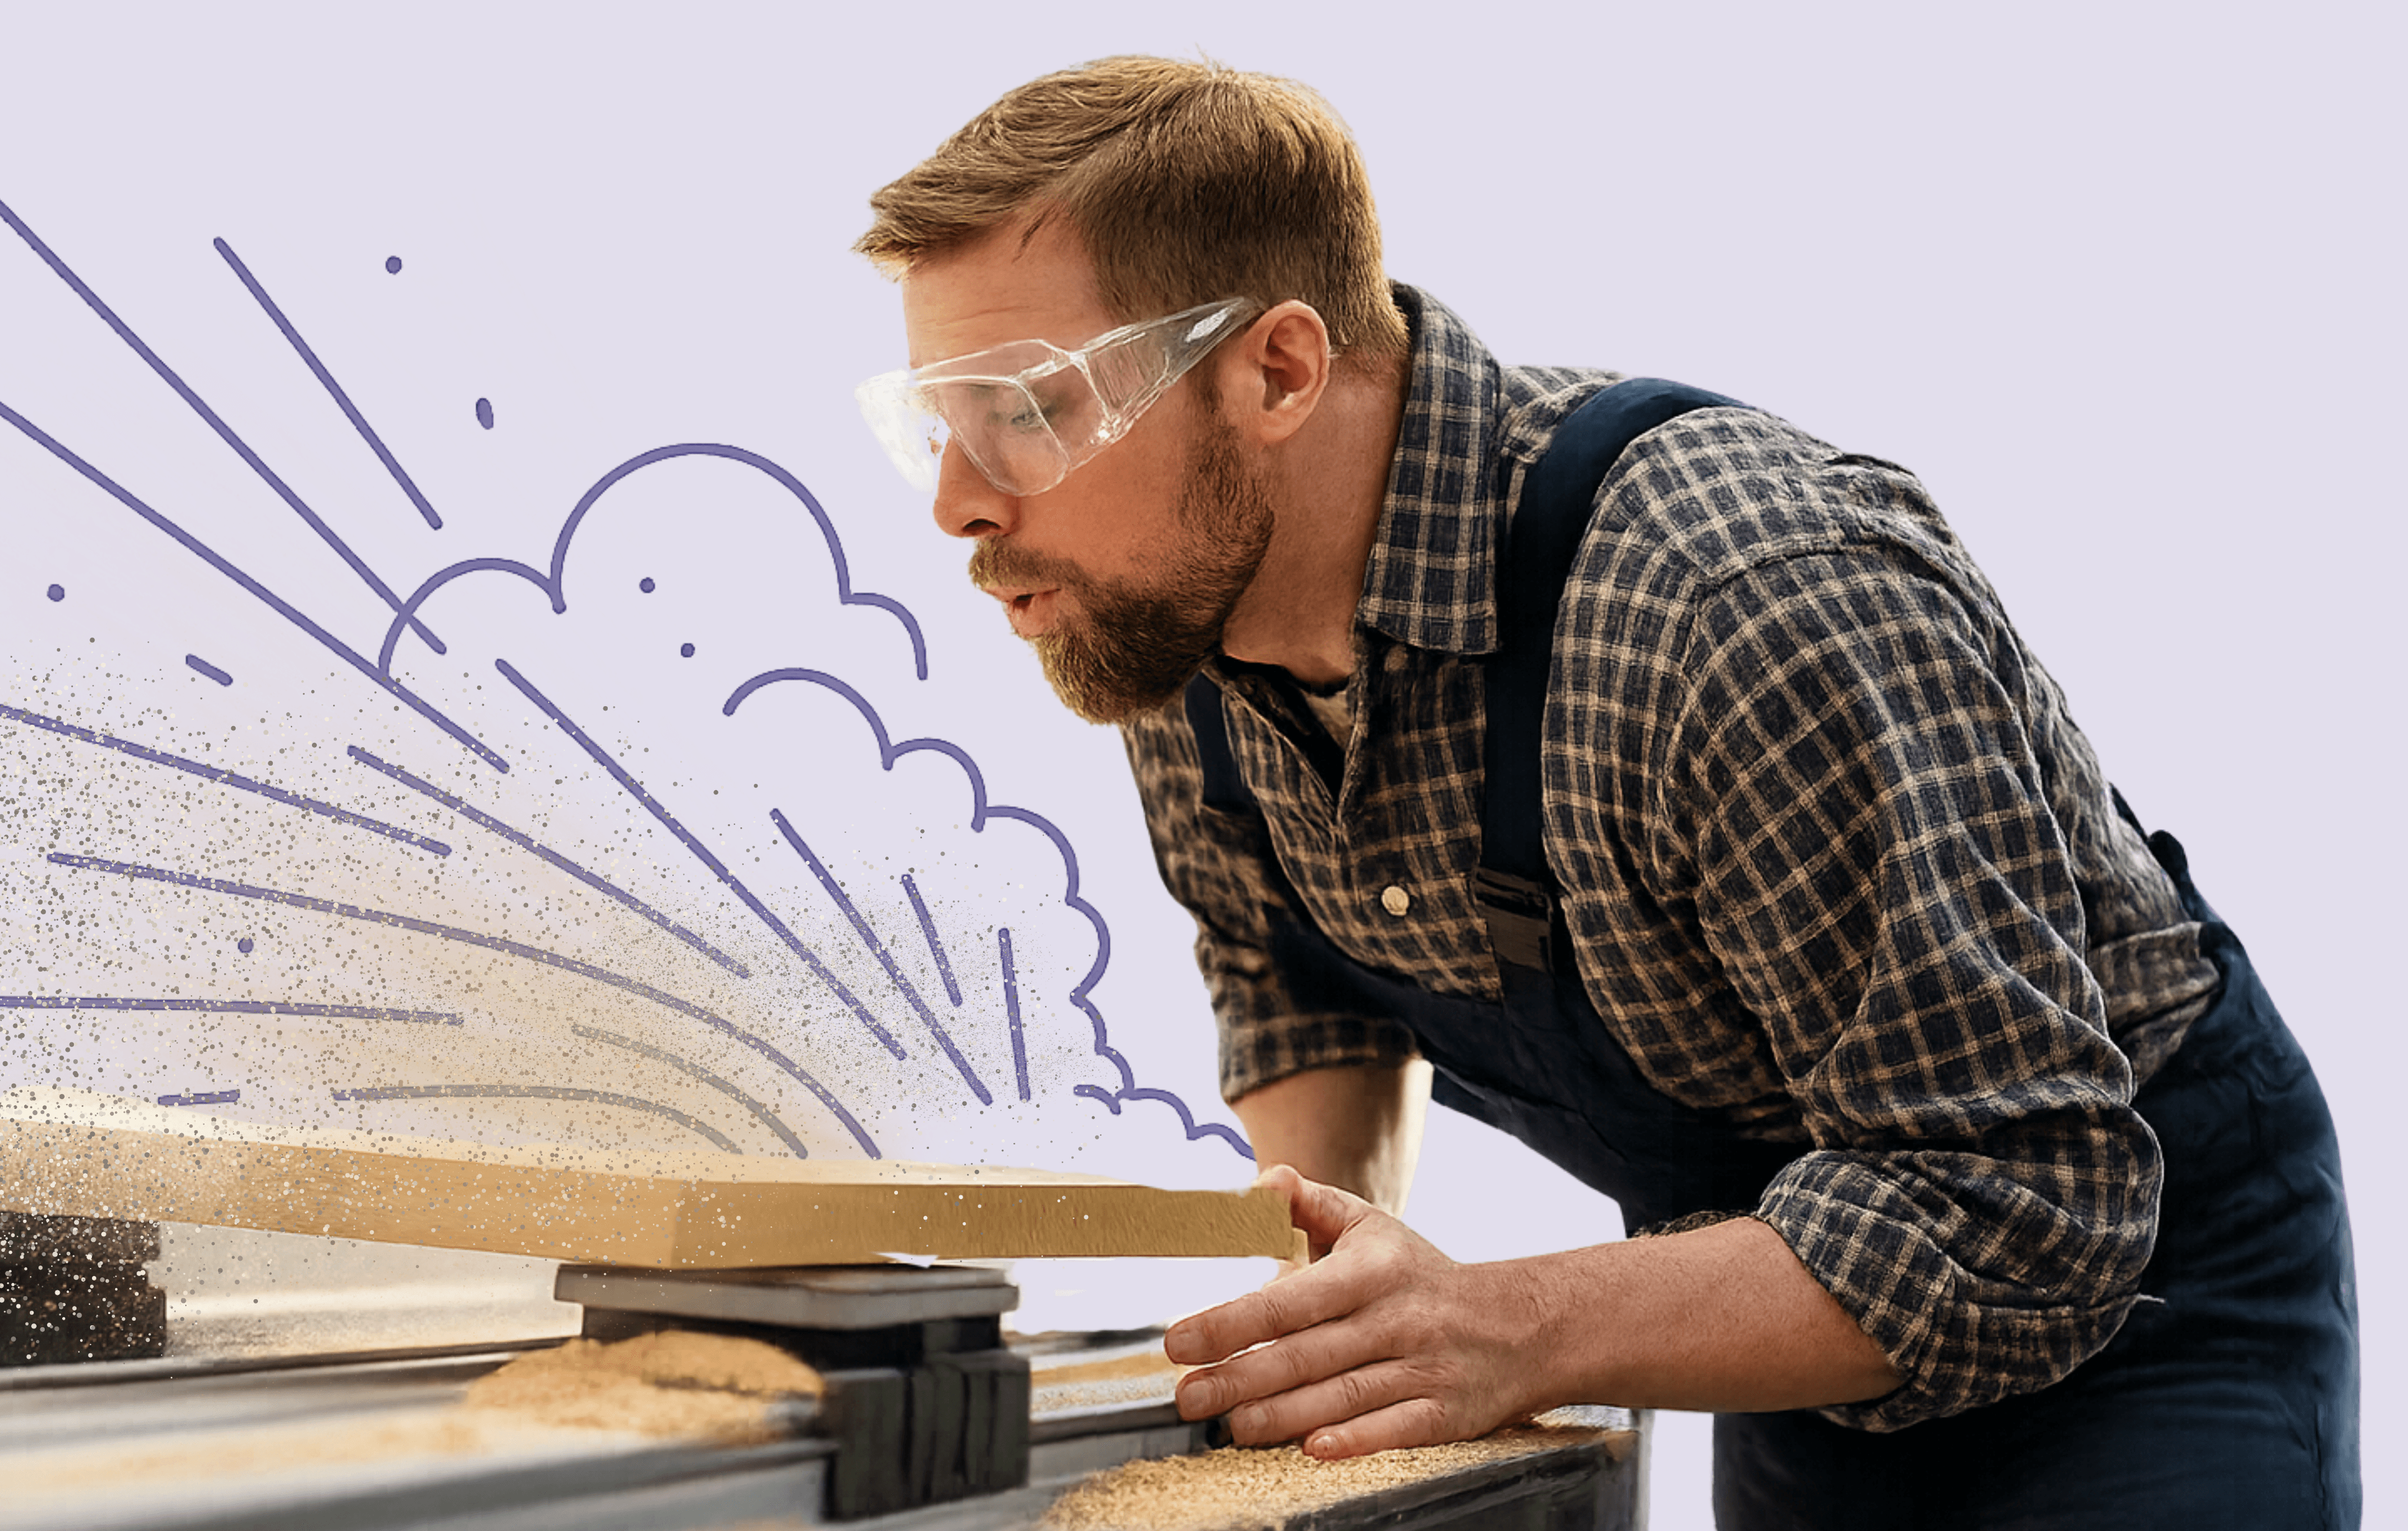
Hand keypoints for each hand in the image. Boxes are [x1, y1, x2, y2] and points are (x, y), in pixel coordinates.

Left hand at [1164, 1165, 1551, 1458]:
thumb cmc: (1420, 1275)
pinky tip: (1310, 1447)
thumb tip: (1260, 1183)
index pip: (1290, 1299)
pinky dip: (1353, 1439)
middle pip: (1306, 1354)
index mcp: (1370, 1271)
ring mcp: (1421, 1368)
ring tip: (1228, 1426)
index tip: (1179, 1339)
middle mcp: (1395, 1319)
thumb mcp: (1371, 1228)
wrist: (1521, 1323)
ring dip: (1280, 1415)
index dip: (1231, 1321)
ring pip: (1342, 1395)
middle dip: (1239, 1378)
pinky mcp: (1444, 1413)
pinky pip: (1394, 1429)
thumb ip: (1309, 1206)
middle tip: (1187, 1397)